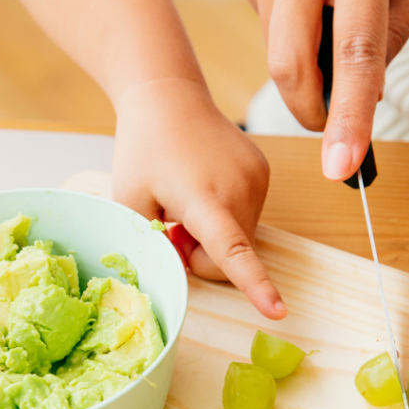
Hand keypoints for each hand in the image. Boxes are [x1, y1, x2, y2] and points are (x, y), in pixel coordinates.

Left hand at [112, 78, 286, 319]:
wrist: (169, 98)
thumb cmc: (143, 149)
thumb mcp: (129, 202)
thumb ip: (151, 242)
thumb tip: (181, 267)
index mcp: (204, 198)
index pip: (233, 251)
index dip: (255, 284)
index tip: (279, 311)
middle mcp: (241, 190)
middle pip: (230, 258)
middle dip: (200, 256)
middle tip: (171, 226)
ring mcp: (258, 180)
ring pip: (240, 240)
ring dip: (212, 235)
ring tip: (186, 203)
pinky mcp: (263, 174)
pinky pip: (246, 218)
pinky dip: (224, 217)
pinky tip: (202, 189)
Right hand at [229, 0, 408, 179]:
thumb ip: (402, 25)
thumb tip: (361, 87)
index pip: (354, 49)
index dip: (348, 115)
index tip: (341, 168)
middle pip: (291, 64)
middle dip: (312, 110)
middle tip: (332, 125)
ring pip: (276, 49)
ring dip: (307, 59)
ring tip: (331, 12)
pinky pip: (266, 23)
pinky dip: (291, 27)